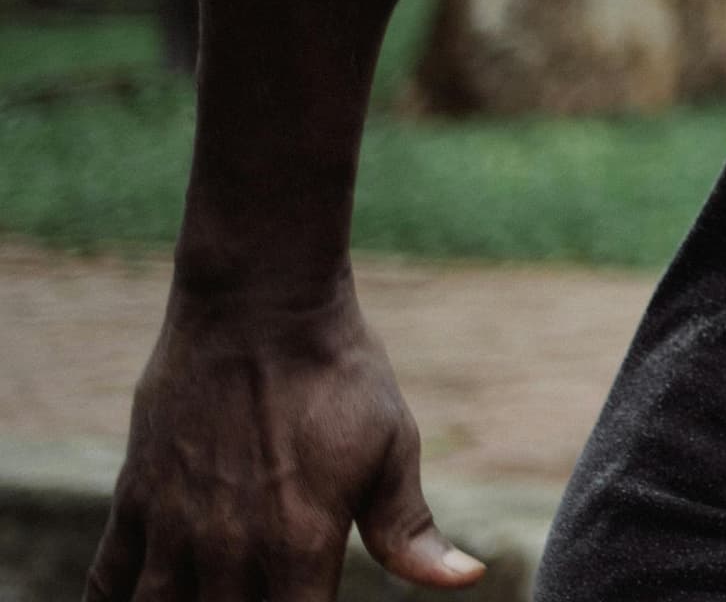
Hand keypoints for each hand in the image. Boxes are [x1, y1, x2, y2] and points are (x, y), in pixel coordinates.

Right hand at [88, 274, 482, 598]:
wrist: (261, 306)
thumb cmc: (339, 374)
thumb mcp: (391, 446)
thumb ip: (409, 530)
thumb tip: (465, 580)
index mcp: (301, 543)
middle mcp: (230, 548)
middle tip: (261, 599)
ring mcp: (174, 527)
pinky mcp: (134, 499)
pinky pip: (105, 580)